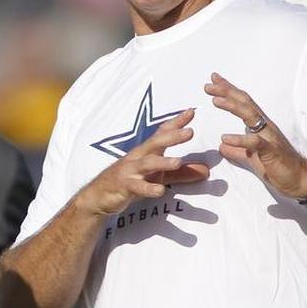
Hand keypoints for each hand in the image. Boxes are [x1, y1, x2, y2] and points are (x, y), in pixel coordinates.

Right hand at [75, 109, 208, 216]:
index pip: (162, 133)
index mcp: (147, 151)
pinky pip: (137, 187)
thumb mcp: (158, 176)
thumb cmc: (132, 180)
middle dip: (172, 136)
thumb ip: (182, 174)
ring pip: (147, 164)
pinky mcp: (124, 186)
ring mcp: (130, 171)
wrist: (99, 195)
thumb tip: (206, 171)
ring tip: (178, 162)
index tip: (192, 111)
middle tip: (190, 132)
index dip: (176, 122)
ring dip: (162, 162)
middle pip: (155, 143)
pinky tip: (160, 191)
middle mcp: (138, 157)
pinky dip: (148, 188)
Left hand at [205, 73, 306, 198]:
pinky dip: (240, 139)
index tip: (213, 81)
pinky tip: (225, 138)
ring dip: (233, 106)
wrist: (301, 181)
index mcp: (260, 127)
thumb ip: (237, 151)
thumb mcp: (251, 158)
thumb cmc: (278, 167)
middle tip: (209, 84)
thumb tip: (222, 146)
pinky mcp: (272, 151)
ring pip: (251, 116)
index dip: (229, 92)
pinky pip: (255, 142)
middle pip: (245, 104)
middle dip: (227, 92)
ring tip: (216, 100)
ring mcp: (270, 137)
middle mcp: (265, 127)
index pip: (243, 104)